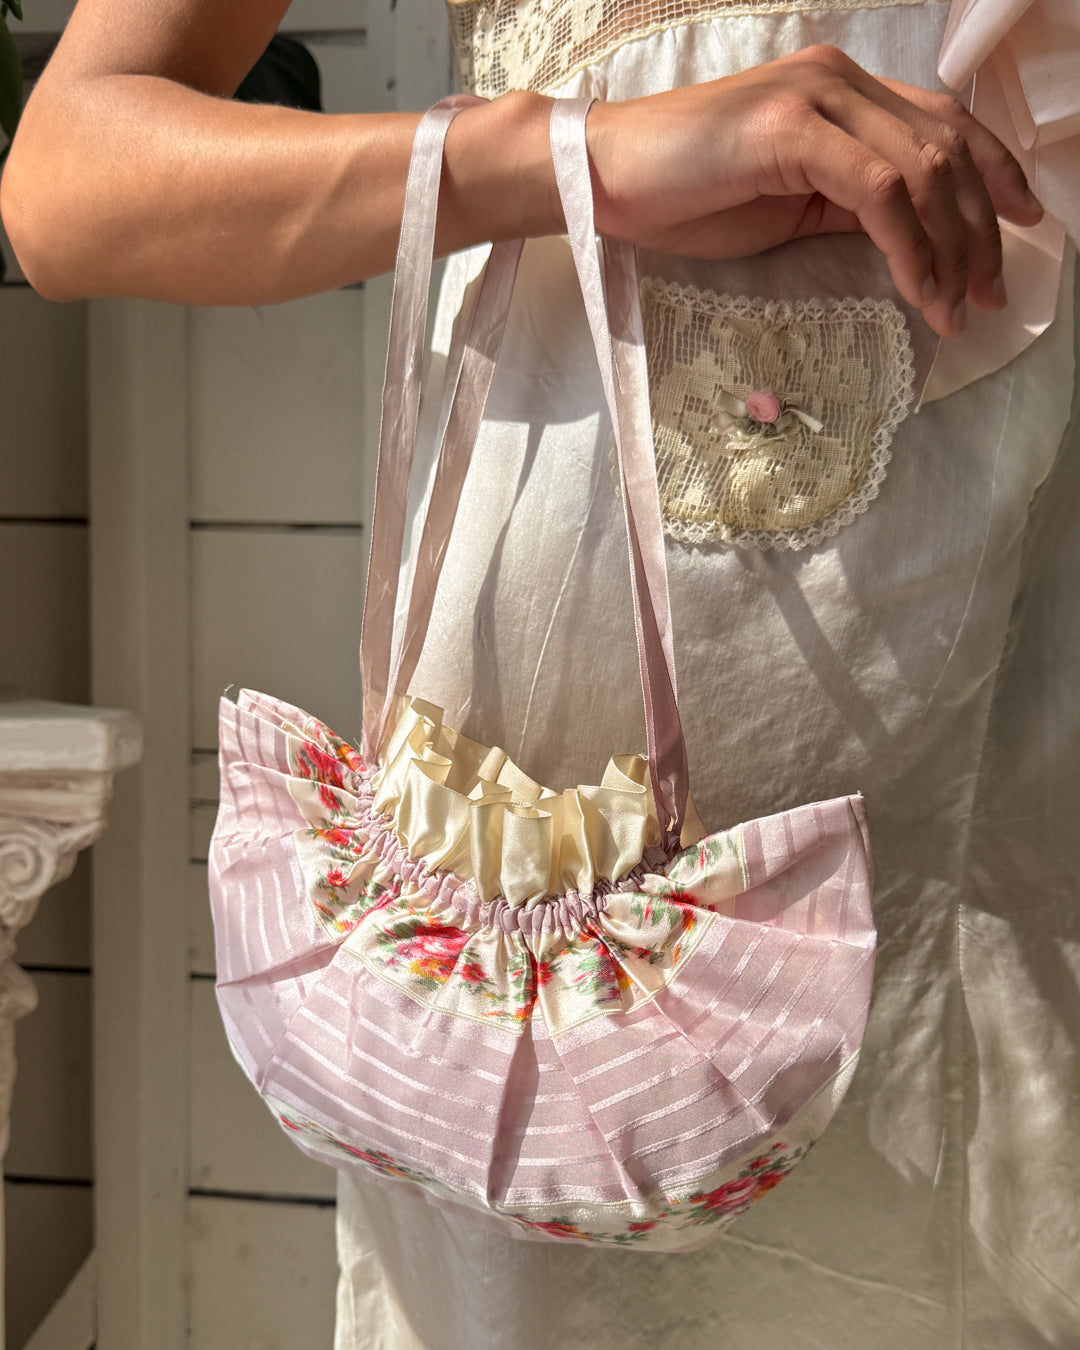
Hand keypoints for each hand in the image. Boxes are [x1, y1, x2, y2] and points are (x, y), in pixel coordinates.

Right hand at [584, 45, 1044, 337]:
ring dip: (950, 248)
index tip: (1021, 224)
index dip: (993, 171)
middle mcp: (838, 79)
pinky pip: (879, 191)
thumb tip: (903, 239)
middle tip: (988, 292)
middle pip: (945, 147)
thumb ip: (844, 202)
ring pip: (922, 169)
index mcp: (838, 89)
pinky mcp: (793, 128)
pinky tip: (917, 291)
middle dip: (980, 227)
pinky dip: (909, 247)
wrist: (601, 177)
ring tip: (954, 308)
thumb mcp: (783, 200)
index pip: (941, 123)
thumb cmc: (679, 195)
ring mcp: (816, 96)